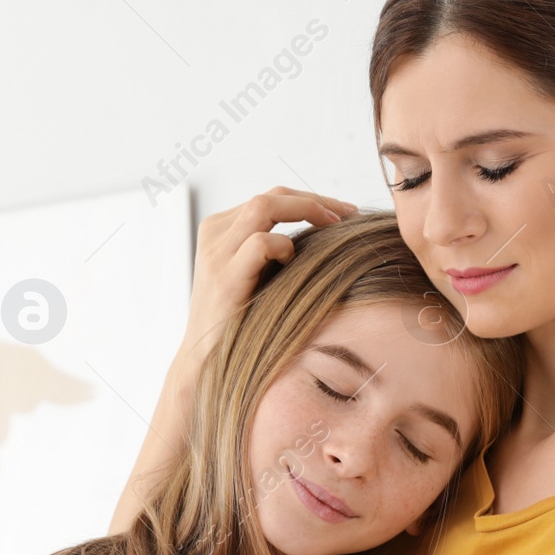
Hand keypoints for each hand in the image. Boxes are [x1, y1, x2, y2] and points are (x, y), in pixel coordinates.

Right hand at [176, 186, 357, 374]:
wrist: (206, 359)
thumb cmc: (239, 320)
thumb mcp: (255, 274)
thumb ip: (274, 249)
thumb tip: (322, 232)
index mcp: (221, 228)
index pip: (270, 197)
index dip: (309, 199)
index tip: (341, 212)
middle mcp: (215, 232)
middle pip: (271, 195)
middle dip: (316, 200)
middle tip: (349, 213)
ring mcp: (216, 252)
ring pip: (265, 206)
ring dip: (307, 211)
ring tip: (334, 226)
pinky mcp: (224, 276)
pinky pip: (261, 243)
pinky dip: (285, 247)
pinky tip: (293, 264)